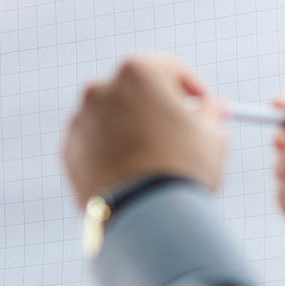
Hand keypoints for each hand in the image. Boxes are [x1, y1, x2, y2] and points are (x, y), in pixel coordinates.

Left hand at [62, 54, 226, 208]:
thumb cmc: (183, 170)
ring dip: (130, 131)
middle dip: (155, 107)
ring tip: (153, 161)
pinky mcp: (69, 151)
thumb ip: (211, 114)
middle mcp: (101, 88)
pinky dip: (109, 154)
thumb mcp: (212, 137)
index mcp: (138, 72)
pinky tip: (132, 176)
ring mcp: (81, 119)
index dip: (189, 87)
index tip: (200, 104)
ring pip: (111, 118)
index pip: (168, 68)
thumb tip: (215, 107)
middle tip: (176, 131)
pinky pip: (94, 145)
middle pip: (135, 90)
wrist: (145, 217)